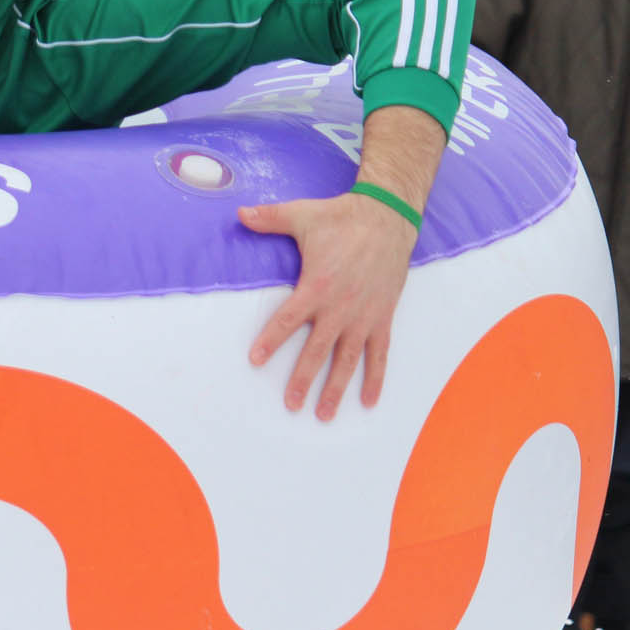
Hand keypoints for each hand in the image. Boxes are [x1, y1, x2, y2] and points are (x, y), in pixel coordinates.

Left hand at [240, 192, 417, 419]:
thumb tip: (240, 214)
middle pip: (317, 350)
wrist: (389, 218)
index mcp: (317, 286)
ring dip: (336, 389)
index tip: (256, 361)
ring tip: (323, 414)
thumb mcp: (302, 215)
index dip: (271, 341)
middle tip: (291, 404)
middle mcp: (340, 307)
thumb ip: (269, 218)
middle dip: (303, 379)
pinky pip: (380, 354)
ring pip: (348, 360)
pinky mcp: (383, 317)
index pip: (288, 320)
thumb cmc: (342, 218)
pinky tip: (368, 401)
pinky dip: (375, 378)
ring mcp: (364, 316)